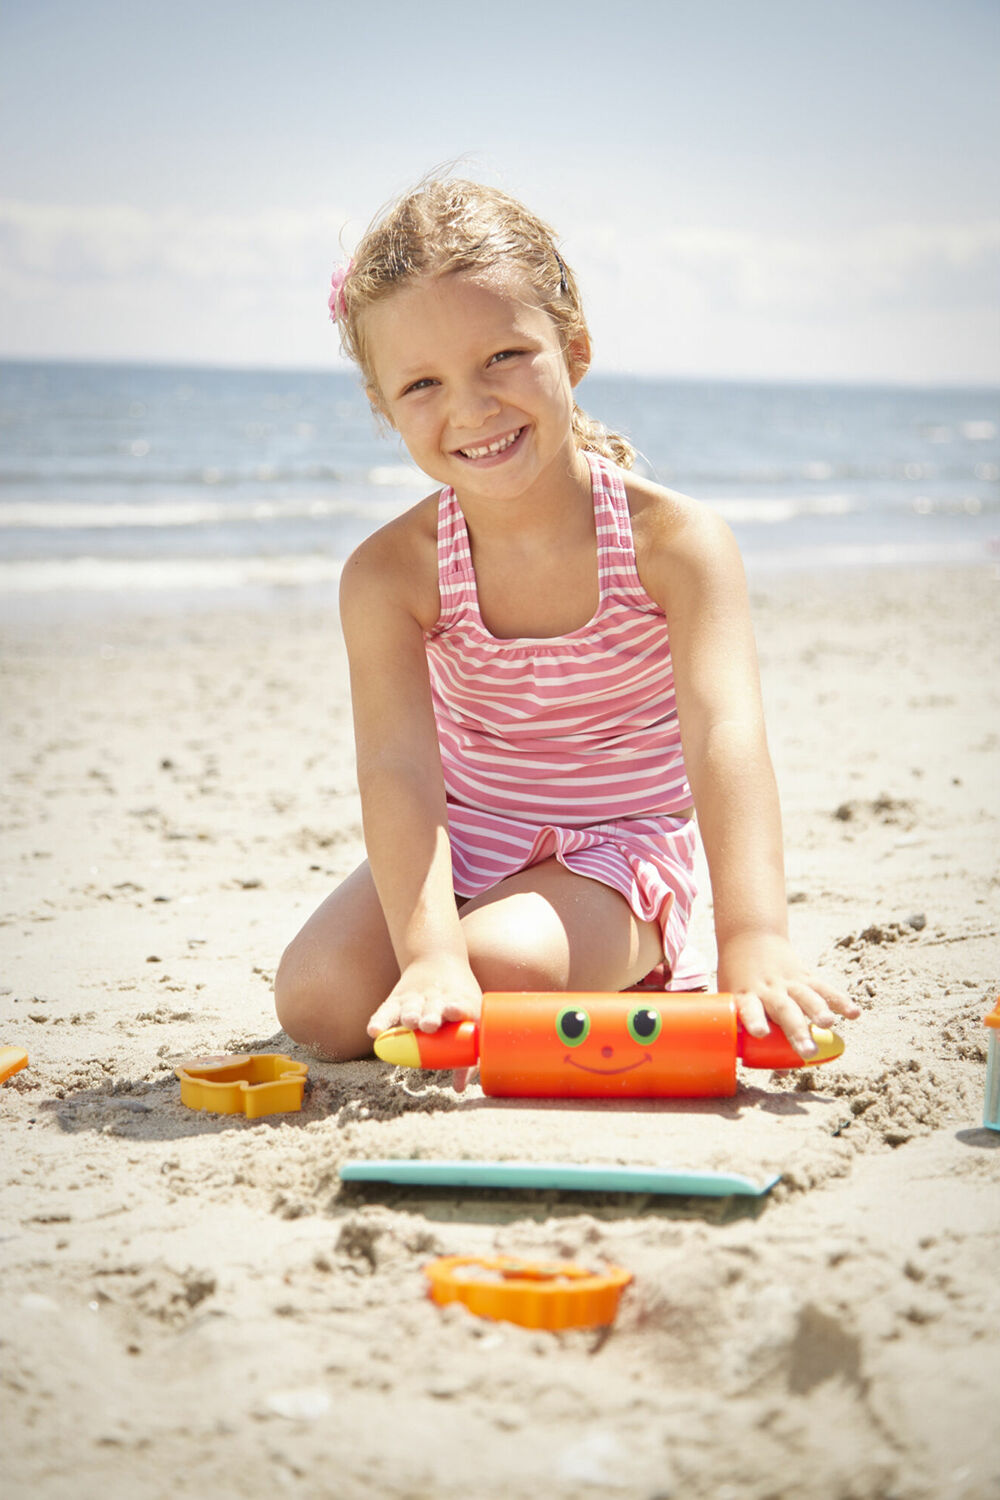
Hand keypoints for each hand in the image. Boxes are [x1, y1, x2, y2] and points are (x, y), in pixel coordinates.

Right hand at [366, 956, 482, 1091]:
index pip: (460, 1005)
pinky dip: (380, 1020)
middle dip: (431, 1016)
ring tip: (409, 1022)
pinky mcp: (397, 998)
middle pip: (434, 1008)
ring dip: (410, 1015)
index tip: (454, 1011)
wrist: (437, 959)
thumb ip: (466, 1058)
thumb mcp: (470, 1021)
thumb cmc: (458, 1003)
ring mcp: (416, 998)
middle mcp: (436, 999)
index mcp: (459, 1002)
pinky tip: (374, 1031)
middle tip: (429, 1024)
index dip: (457, 1009)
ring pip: (412, 1007)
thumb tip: (458, 1090)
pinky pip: (387, 1010)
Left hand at [717, 932, 859, 1058]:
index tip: (760, 1033)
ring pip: (806, 996)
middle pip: (784, 1009)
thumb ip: (754, 1033)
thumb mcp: (734, 1001)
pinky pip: (824, 988)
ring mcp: (788, 981)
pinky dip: (840, 1000)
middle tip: (808, 1051)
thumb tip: (779, 1071)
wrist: (749, 937)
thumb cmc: (738, 980)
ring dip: (819, 1010)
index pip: (749, 1008)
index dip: (754, 1020)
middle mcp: (769, 988)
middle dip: (797, 1030)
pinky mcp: (805, 975)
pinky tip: (854, 1013)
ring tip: (829, 1024)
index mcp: (746, 994)